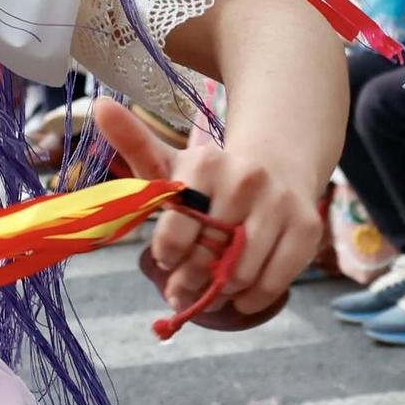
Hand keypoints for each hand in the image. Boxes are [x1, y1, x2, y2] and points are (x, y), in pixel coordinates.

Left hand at [94, 98, 310, 325]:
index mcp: (206, 164)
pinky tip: (240, 294)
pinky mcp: (306, 228)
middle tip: (181, 289)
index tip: (165, 258)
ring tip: (210, 290)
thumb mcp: (168, 162)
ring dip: (221, 293)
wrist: (275, 166)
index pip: (178, 226)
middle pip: (210, 254)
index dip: (168, 252)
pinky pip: (275, 282)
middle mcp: (246, 179)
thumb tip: (99, 107)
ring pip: (243, 273)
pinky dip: (254, 298)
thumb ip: (133, 143)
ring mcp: (279, 204)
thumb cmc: (209, 177)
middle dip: (190, 280)